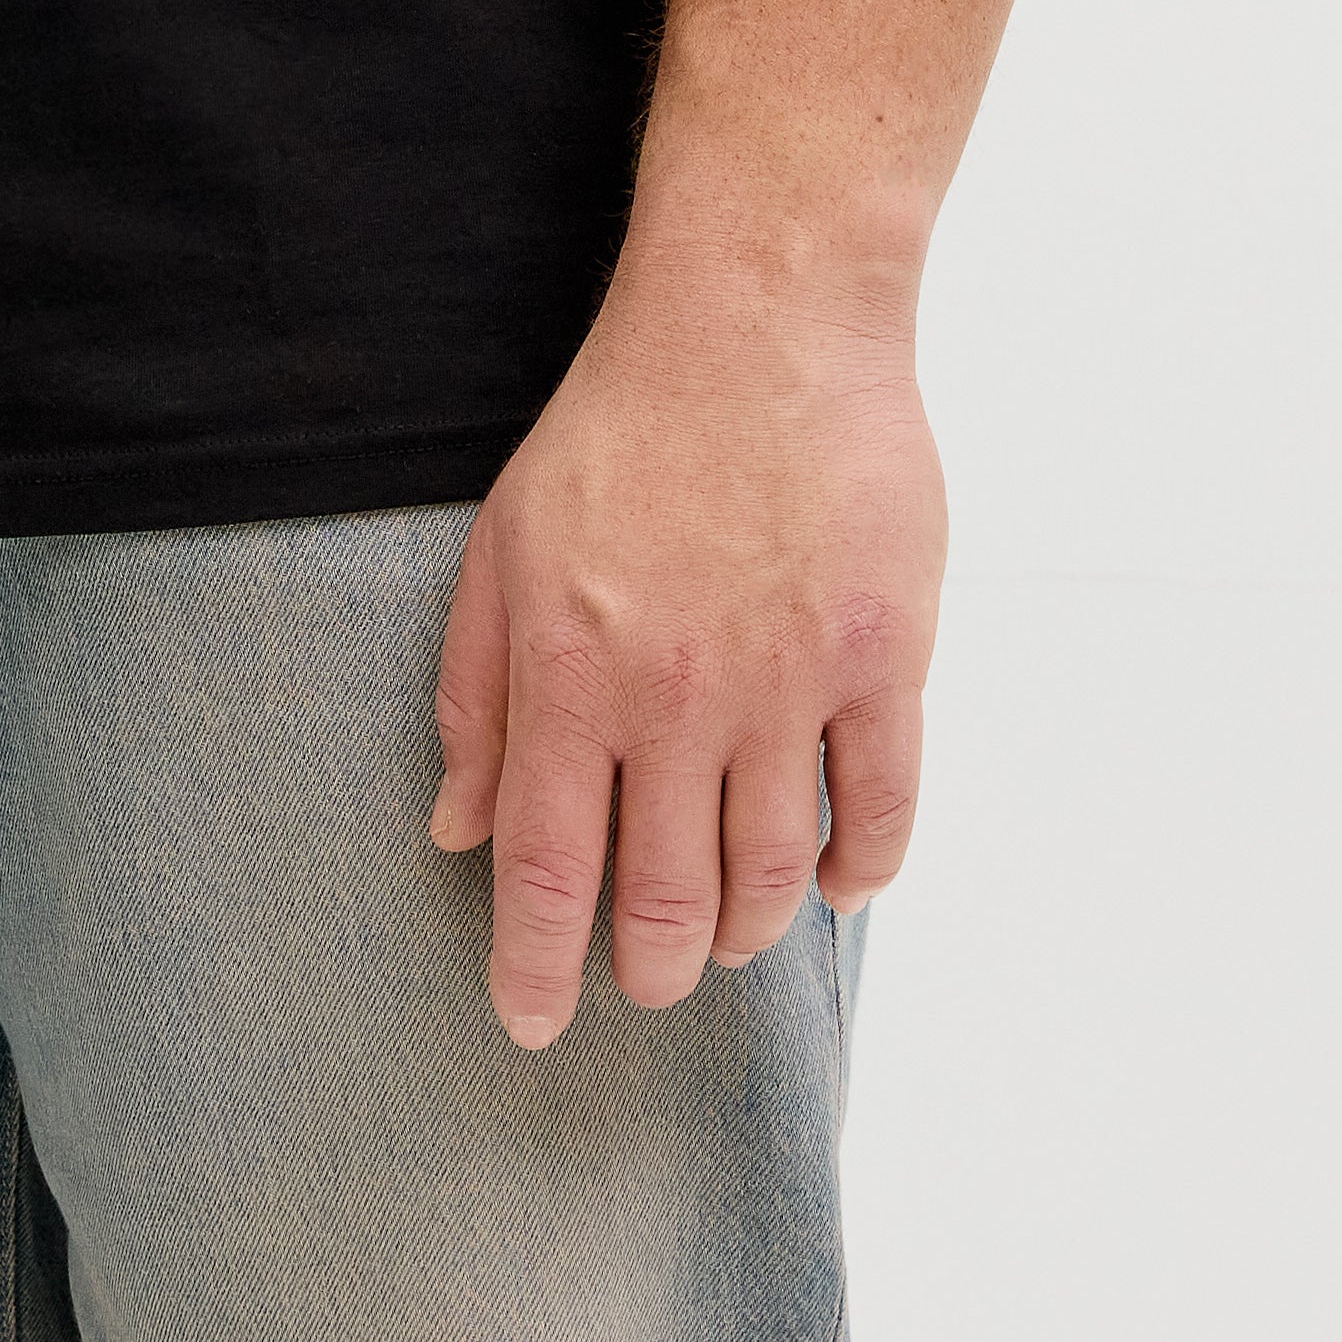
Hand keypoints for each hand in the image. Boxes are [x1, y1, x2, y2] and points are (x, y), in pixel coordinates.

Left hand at [430, 271, 941, 1046]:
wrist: (757, 318)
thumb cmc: (621, 425)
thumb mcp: (504, 548)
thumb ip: (476, 695)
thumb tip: (458, 827)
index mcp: (572, 673)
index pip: (549, 871)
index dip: (537, 969)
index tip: (531, 1023)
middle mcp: (678, 697)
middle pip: (667, 900)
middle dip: (652, 969)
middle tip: (649, 980)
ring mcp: (788, 681)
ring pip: (773, 873)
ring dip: (751, 931)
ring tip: (734, 935)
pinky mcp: (883, 654)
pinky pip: (882, 806)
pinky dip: (859, 871)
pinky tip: (836, 885)